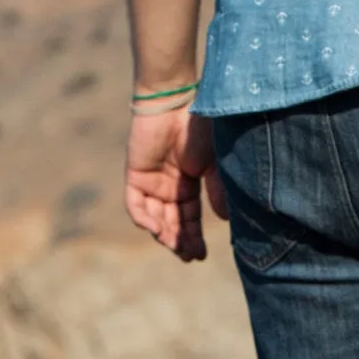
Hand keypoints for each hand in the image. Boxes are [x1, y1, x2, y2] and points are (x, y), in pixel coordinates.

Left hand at [124, 109, 228, 261]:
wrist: (178, 102)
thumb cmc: (201, 129)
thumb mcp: (215, 165)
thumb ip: (217, 191)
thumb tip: (223, 220)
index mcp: (189, 184)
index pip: (190, 218)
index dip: (195, 238)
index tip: (201, 255)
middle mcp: (169, 186)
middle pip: (172, 222)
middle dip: (181, 241)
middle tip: (189, 256)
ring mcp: (151, 182)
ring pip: (155, 218)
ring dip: (165, 235)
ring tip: (176, 248)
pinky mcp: (135, 175)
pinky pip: (136, 205)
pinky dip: (145, 219)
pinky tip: (159, 230)